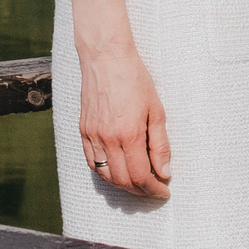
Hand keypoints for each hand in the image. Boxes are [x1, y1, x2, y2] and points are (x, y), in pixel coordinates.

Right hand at [77, 44, 171, 198]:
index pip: (140, 176)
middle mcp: (108, 139)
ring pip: (105, 175)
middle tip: (153, 189)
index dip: (153, 189)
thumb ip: (160, 144)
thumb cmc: (135, 80)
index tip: (163, 191)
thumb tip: (164, 172)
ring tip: (137, 182)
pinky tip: (116, 170)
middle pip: (122, 180)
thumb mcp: (156, 110)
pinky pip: (91, 162)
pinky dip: (105, 172)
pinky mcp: (83, 130)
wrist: (106, 58)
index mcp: (129, 134)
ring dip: (122, 185)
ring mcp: (92, 135)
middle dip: (140, 190)